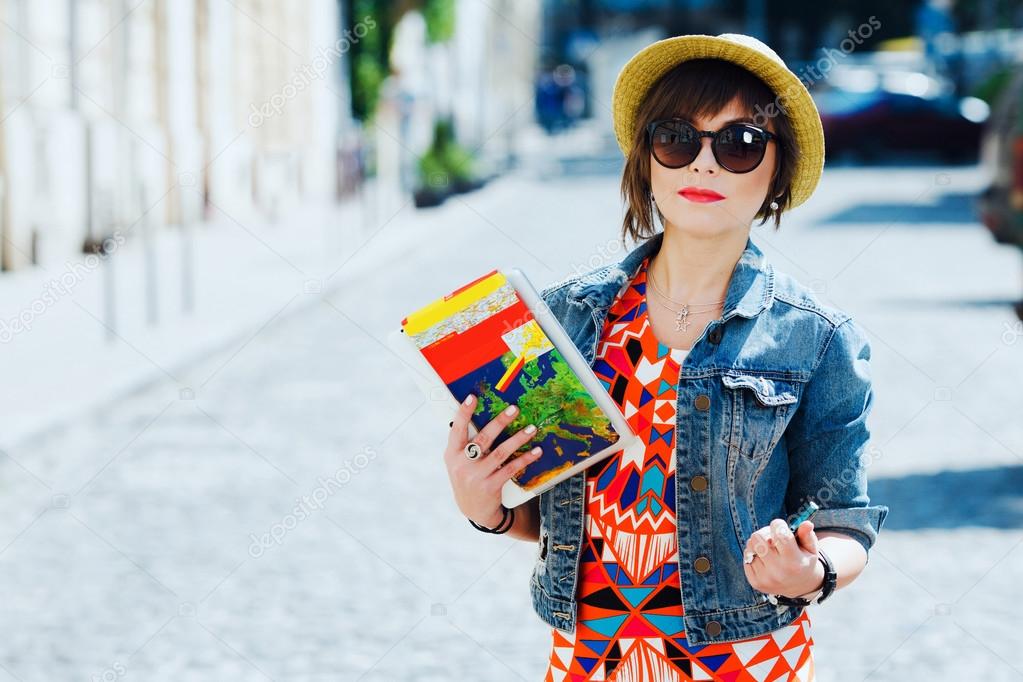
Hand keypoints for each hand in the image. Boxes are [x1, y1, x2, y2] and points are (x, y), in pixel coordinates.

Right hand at [443, 394, 542, 527]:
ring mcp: (476, 476)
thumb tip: (482, 416)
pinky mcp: (491, 486)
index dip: (464, 413)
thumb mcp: (458, 461)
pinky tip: (536, 451)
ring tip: (532, 428)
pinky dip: (525, 459)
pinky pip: (511, 469)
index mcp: (452, 453)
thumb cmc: (467, 477)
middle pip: (483, 438)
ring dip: (518, 439)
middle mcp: (462, 464)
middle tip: (514, 408)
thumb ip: (466, 443)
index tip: (473, 397)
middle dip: (500, 421)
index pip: (456, 429)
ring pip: (500, 453)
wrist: (472, 509)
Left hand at [743, 519, 823, 598]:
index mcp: (794, 562)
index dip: (778, 525)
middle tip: (772, 538)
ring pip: (750, 547)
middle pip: (757, 538)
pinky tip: (764, 560)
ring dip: (758, 544)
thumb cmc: (803, 561)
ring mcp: (765, 578)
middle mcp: (779, 571)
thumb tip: (806, 523)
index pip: (780, 534)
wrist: (799, 587)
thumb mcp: (811, 549)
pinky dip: (753, 555)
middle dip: (764, 533)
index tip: (780, 526)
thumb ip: (807, 535)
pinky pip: (746, 558)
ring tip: (769, 549)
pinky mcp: (755, 582)